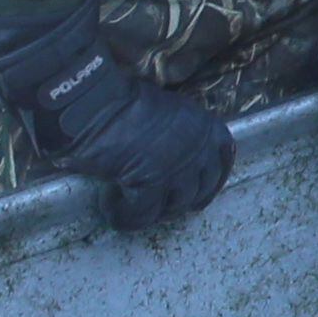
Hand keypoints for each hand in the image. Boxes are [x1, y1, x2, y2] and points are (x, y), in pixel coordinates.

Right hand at [0, 4, 233, 230]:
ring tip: (130, 204)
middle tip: (158, 203)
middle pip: (200, 190)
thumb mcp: (167, 109)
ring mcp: (177, 170)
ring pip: (173, 206)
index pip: (224, 160)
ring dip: (153, 211)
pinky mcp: (149, 184)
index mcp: (205, 127)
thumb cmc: (121, 99)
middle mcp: (198, 150)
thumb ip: (179, 131)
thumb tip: (172, 152)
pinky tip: (110, 208)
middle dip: (181, 200)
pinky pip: (141, 214)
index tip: (199, 190)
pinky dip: (124, 217)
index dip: (212, 179)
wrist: (93, 103)